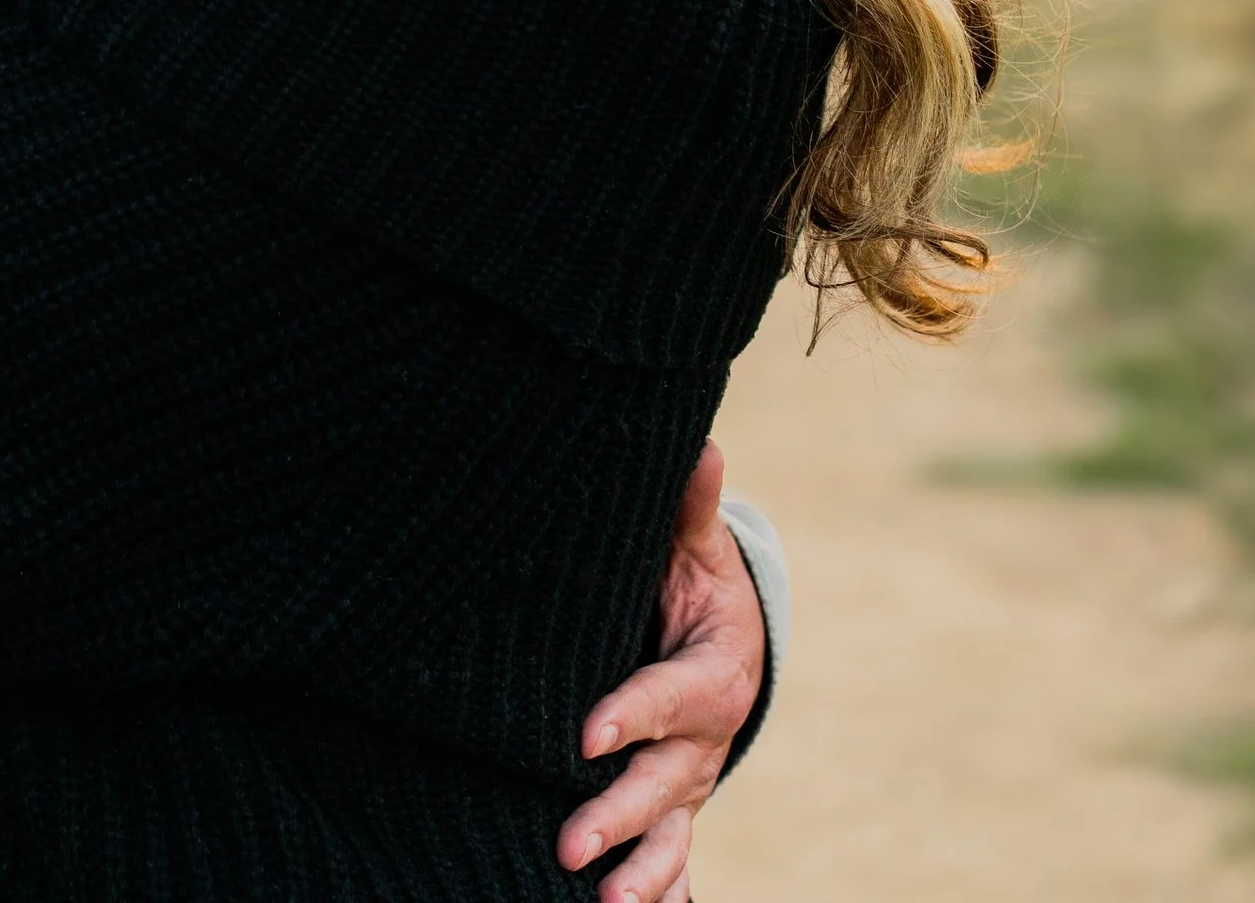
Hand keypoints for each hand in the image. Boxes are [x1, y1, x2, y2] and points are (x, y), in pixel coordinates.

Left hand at [558, 442, 759, 902]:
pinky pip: (671, 862)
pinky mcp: (674, 807)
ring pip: (671, 837)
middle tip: (571, 845)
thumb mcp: (694, 550)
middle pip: (663, 785)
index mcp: (712, 674)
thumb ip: (689, 511)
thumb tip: (703, 446)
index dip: (630, 716)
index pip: (668, 699)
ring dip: (641, 874)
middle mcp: (704, 742)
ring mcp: (689, 782)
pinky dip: (662, 895)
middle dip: (618, 815)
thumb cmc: (696, 585)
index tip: (584, 736)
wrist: (732, 643)